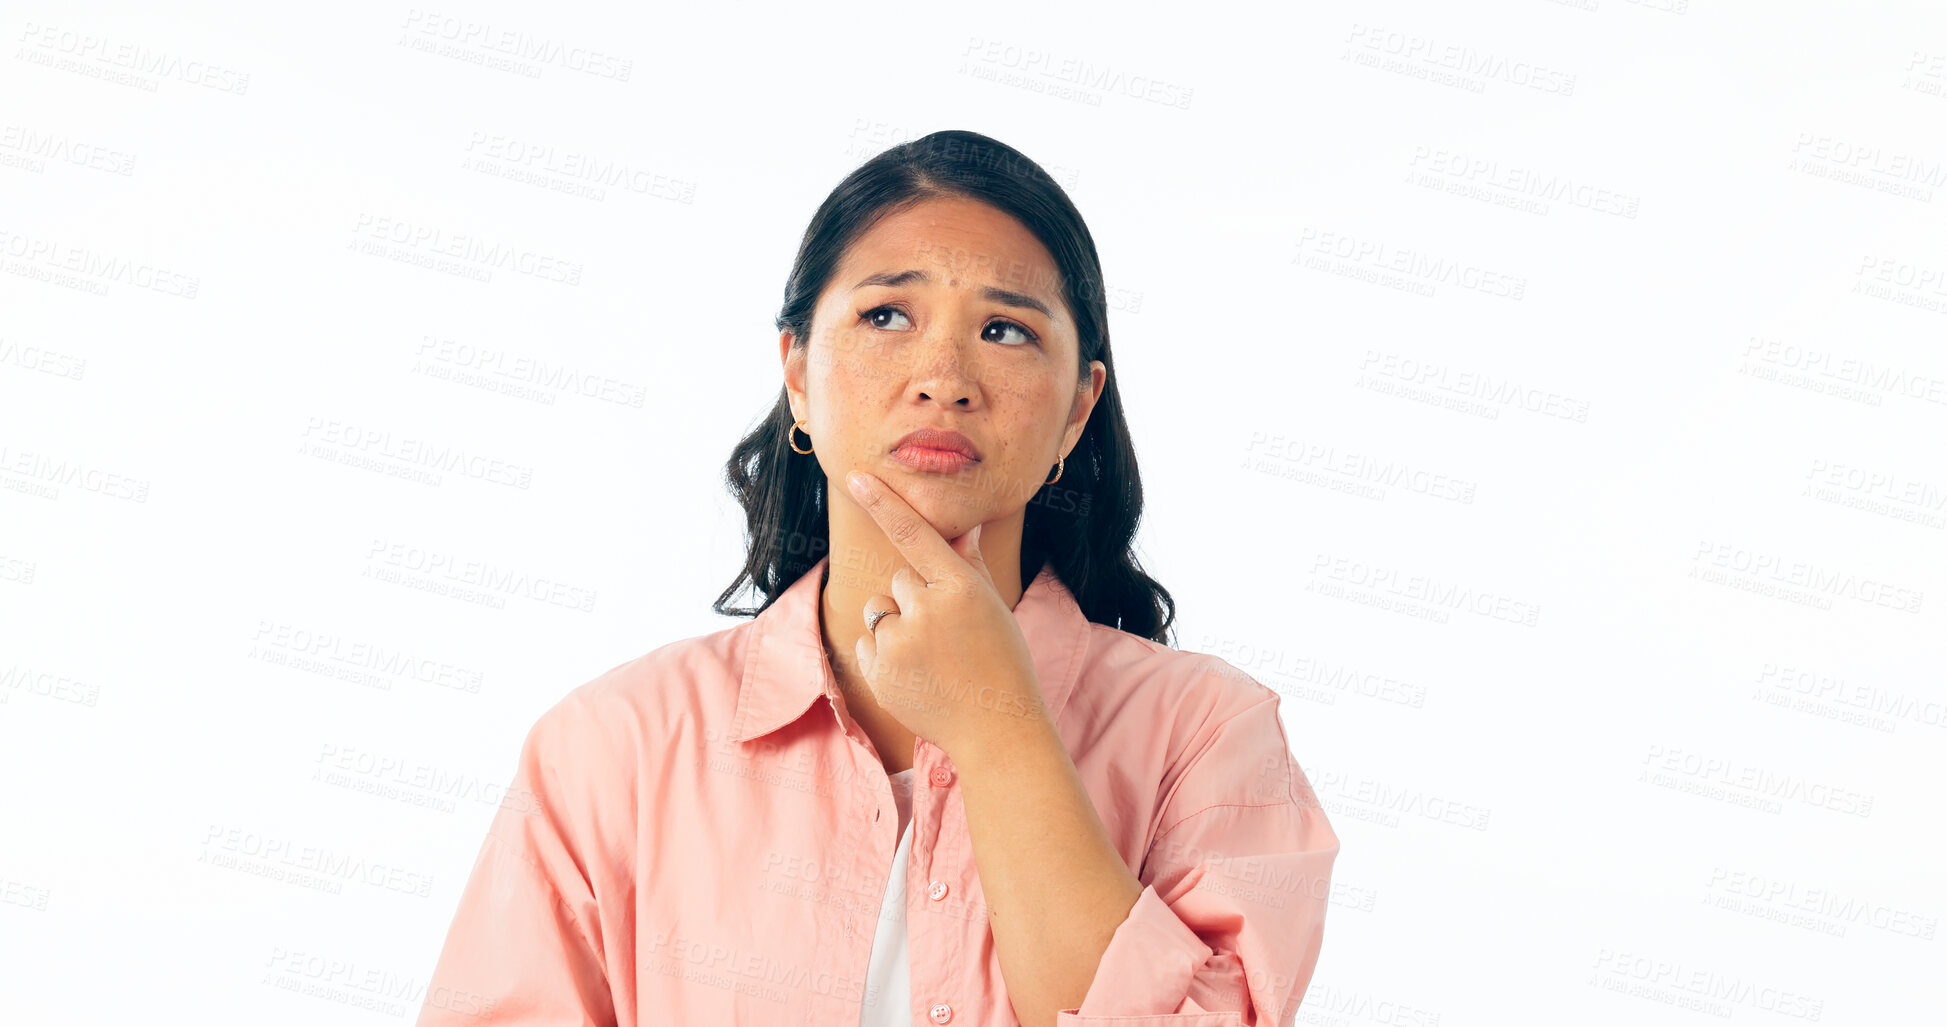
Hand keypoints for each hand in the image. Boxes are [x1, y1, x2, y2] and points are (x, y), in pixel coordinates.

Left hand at [845, 469, 1051, 764]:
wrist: (997, 730)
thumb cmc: (1002, 663)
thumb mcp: (993, 608)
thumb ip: (970, 565)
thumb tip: (965, 525)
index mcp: (961, 587)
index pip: (914, 535)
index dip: (883, 503)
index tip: (855, 476)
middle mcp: (927, 609)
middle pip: (899, 581)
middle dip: (915, 601)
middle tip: (948, 636)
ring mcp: (900, 642)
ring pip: (880, 611)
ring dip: (896, 627)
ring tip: (931, 659)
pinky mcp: (879, 672)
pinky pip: (867, 644)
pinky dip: (884, 657)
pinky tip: (916, 677)